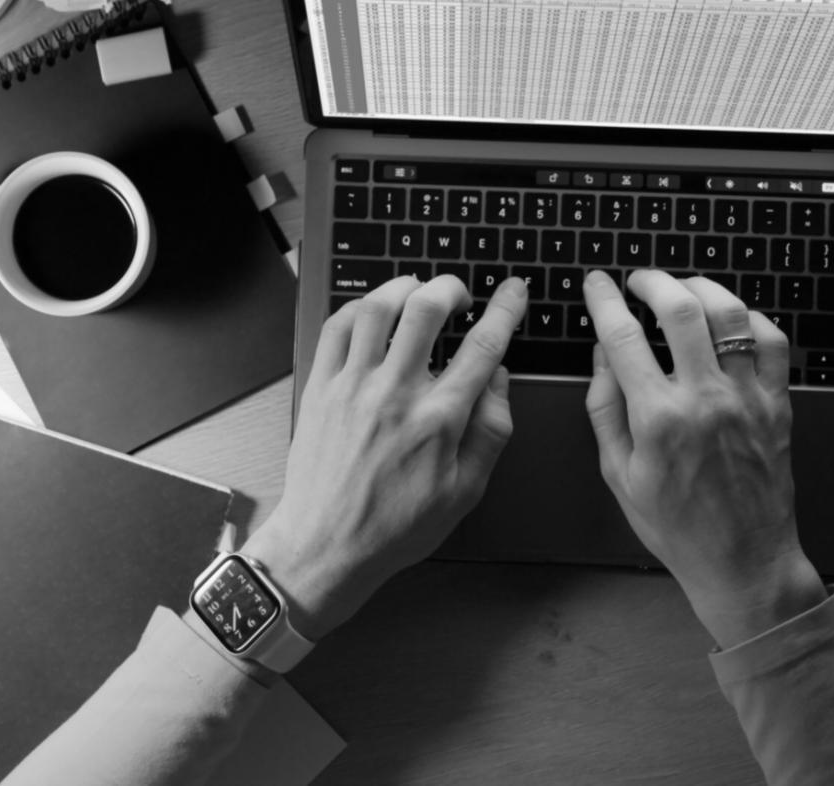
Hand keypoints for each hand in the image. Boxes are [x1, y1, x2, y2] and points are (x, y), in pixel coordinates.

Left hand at [242, 275, 526, 640]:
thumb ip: (491, 430)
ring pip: (377, 307)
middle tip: (459, 296)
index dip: (505, 310)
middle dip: (450, 287)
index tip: (514, 292)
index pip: (483, 346)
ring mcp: (352, 386)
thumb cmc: (397, 526)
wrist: (326, 546)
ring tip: (417, 294)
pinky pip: (337, 327)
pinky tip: (373, 314)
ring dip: (403, 288)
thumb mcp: (466, 491)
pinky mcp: (320, 388)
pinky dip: (359, 307)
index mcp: (438, 420)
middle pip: (426, 309)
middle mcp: (395, 393)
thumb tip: (499, 379)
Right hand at [582, 269, 825, 648]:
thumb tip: (601, 356)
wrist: (743, 561)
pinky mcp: (777, 405)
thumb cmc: (676, 526)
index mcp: (657, 419)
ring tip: (683, 289)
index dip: (604, 300)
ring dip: (702, 288)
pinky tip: (730, 320)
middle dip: (653, 281)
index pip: (623, 337)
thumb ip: (604, 409)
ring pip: (730, 315)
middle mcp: (704, 400)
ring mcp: (746, 399)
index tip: (596, 283)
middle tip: (638, 280)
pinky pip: (772, 341)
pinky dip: (750, 318)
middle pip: (680, 310)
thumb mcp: (618, 474)